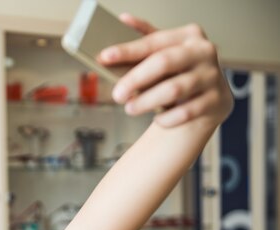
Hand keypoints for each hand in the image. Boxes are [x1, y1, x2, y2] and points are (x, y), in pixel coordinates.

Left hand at [97, 13, 233, 127]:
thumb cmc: (180, 72)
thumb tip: (124, 19)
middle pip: (163, 63)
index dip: (127, 50)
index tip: (104, 57)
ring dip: (146, 102)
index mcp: (188, 35)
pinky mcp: (217, 101)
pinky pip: (185, 112)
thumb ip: (145, 38)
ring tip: (131, 108)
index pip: (153, 42)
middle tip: (117, 94)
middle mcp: (203, 52)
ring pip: (173, 90)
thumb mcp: (164, 52)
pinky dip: (167, 118)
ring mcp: (212, 76)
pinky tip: (158, 119)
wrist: (210, 98)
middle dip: (135, 79)